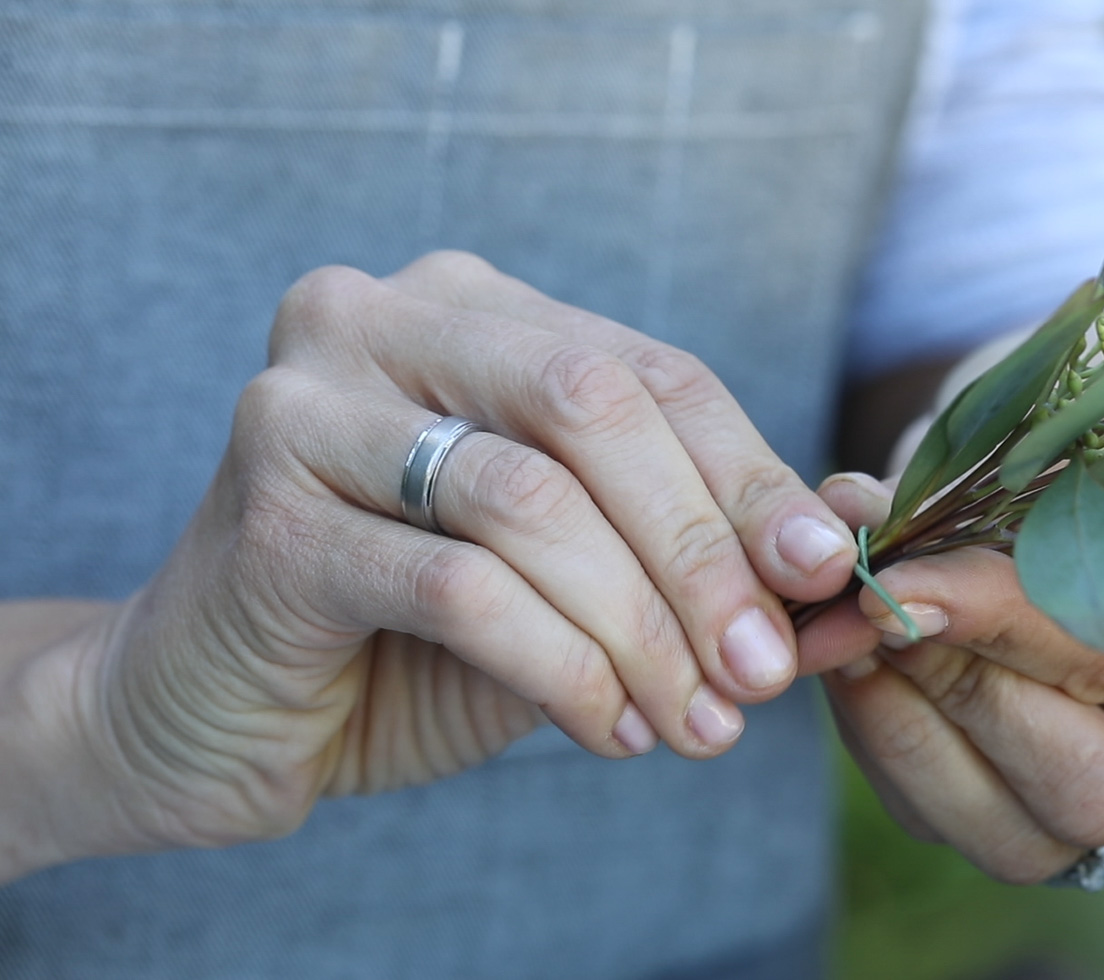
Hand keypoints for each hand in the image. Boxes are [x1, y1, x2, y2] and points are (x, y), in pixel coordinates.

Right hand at [5, 252, 859, 873]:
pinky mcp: (270, 521)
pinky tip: (609, 727)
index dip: (750, 475)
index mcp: (469, 307)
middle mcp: (378, 322)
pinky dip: (562, 668)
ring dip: (642, 628)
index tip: (825, 573)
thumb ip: (695, 536)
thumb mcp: (577, 571)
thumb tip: (850, 527)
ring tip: (695, 720)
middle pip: (594, 407)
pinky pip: (463, 589)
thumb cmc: (413, 632)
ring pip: (533, 503)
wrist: (214, 709)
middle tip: (764, 668)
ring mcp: (306, 409)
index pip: (648, 372)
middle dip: (700, 551)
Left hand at [796, 474, 1103, 883]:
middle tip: (864, 606)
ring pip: (1009, 835)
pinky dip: (879, 738)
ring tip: (838, 626)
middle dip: (956, 688)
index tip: (901, 583)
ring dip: (901, 722)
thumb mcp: (1065, 439)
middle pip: (1088, 784)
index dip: (1009, 625)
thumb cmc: (1085, 454)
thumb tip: (859, 512)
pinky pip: (943, 823)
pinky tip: (847, 660)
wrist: (1062, 497)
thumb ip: (987, 480)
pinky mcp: (1032, 836)